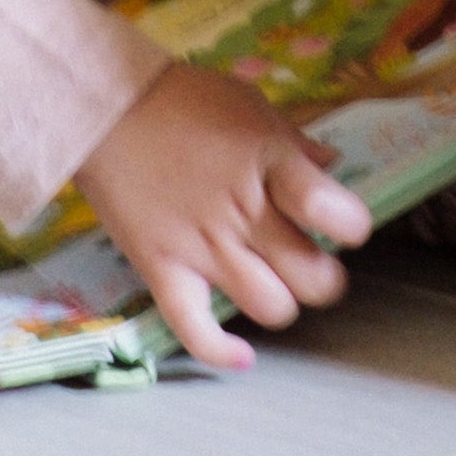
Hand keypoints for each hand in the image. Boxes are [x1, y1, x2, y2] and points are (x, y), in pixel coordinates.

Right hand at [77, 65, 369, 373]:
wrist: (102, 110)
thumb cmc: (182, 100)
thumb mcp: (250, 104)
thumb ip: (293, 142)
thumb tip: (332, 168)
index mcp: (271, 163)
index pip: (332, 211)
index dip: (352, 225)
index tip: (345, 224)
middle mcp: (243, 212)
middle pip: (310, 277)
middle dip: (323, 278)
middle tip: (312, 263)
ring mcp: (202, 247)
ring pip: (269, 308)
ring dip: (281, 303)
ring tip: (274, 284)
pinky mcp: (163, 270)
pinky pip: (195, 330)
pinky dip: (221, 352)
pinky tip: (242, 355)